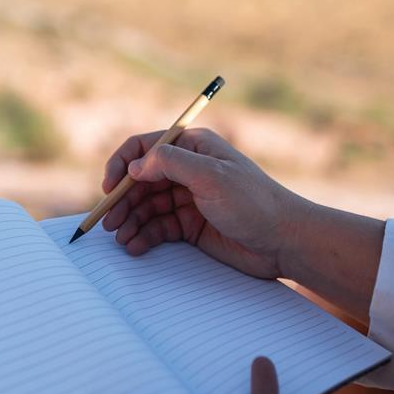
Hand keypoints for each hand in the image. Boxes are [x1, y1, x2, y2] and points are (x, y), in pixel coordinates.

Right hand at [101, 127, 306, 278]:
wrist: (285, 241)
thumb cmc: (254, 203)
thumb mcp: (211, 176)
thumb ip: (170, 164)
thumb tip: (135, 165)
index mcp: (192, 147)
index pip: (144, 147)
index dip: (121, 165)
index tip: (109, 188)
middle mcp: (188, 169)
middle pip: (141, 180)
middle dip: (122, 200)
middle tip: (108, 222)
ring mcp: (188, 198)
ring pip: (146, 206)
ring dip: (130, 221)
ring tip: (121, 239)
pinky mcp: (191, 224)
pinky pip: (158, 227)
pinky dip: (143, 235)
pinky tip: (134, 246)